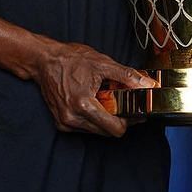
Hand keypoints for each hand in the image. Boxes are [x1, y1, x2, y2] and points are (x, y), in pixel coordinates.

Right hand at [31, 42, 156, 137]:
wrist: (44, 60)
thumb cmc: (70, 60)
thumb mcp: (103, 64)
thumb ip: (127, 76)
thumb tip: (146, 85)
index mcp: (83, 105)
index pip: (114, 129)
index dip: (129, 122)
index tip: (135, 113)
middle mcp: (72, 118)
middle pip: (107, 132)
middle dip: (118, 120)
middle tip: (125, 106)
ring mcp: (65, 122)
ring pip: (96, 131)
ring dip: (105, 120)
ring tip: (107, 101)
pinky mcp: (61, 122)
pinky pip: (85, 127)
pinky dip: (93, 119)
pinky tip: (94, 103)